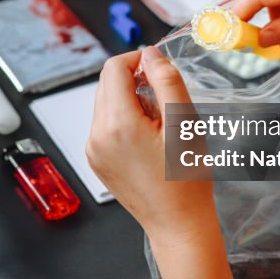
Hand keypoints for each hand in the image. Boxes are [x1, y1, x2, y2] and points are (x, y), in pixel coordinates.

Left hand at [86, 47, 216, 245]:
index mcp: (117, 124)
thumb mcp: (184, 123)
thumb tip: (151, 54)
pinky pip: (104, 125)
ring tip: (158, 122)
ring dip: (129, 99)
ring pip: (105, 103)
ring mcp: (93, 150)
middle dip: (133, 80)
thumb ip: (167, 82)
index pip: (113, 68)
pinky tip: (147, 138)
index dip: (137, 59)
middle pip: (106, 84)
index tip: (158, 68)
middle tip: (164, 98)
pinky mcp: (96, 160)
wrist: (178, 223)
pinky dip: (123, 119)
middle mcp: (97, 136)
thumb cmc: (186, 180)